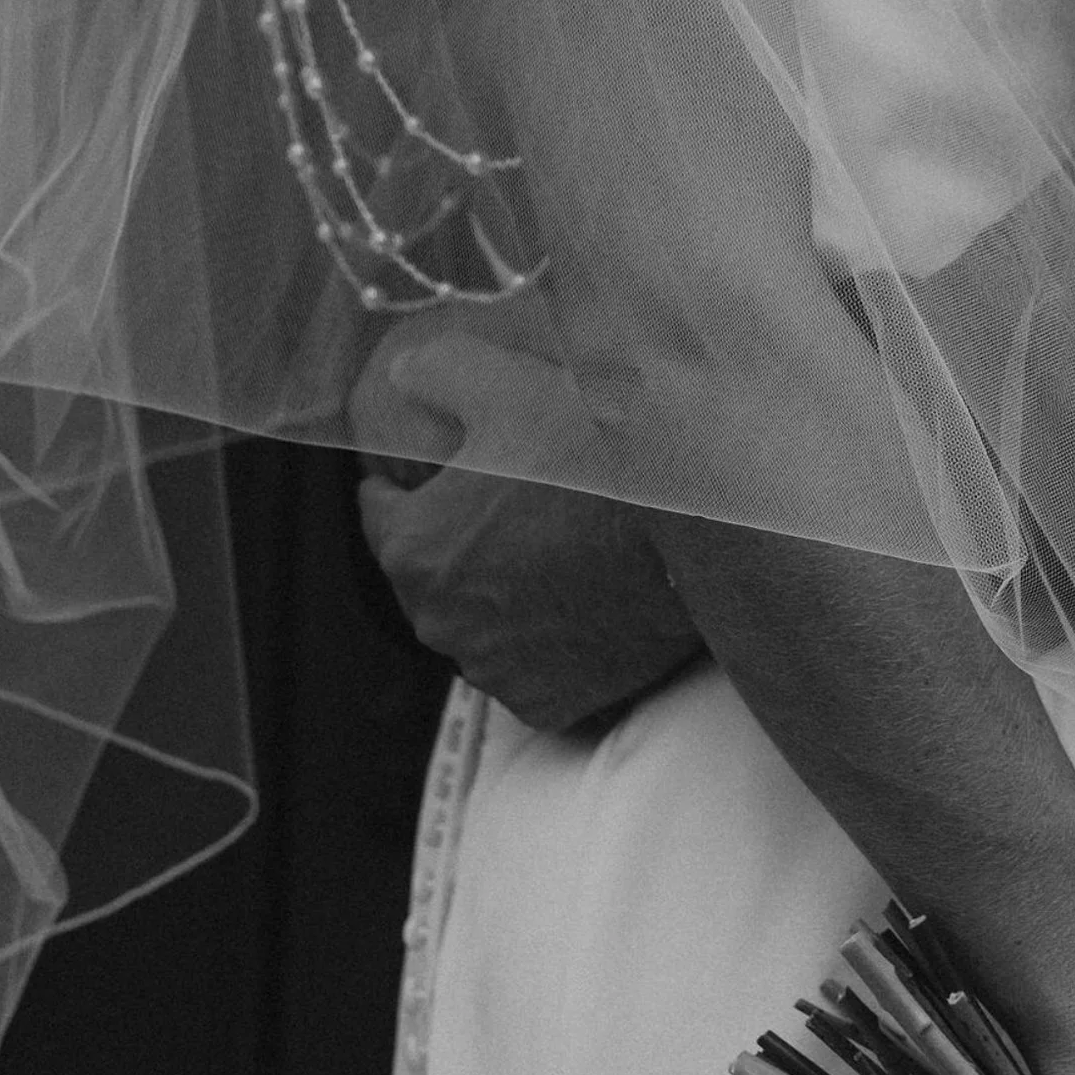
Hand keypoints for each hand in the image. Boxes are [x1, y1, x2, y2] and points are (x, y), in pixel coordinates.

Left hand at [353, 322, 702, 732]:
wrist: (695, 532)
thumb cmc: (595, 457)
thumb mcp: (506, 385)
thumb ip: (436, 373)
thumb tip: (404, 375)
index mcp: (415, 550)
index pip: (379, 513)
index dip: (400, 483)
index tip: (424, 471)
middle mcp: (442, 623)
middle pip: (431, 573)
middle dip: (455, 539)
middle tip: (504, 502)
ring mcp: (498, 671)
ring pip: (481, 623)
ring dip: (500, 592)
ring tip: (549, 547)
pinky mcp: (551, 702)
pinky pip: (530, 668)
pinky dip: (544, 641)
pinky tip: (575, 598)